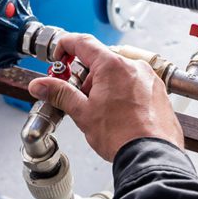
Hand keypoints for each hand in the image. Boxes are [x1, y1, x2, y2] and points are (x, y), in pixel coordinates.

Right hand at [28, 34, 183, 161]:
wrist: (151, 156)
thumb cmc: (121, 135)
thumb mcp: (82, 112)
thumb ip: (59, 93)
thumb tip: (39, 85)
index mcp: (112, 65)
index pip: (83, 42)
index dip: (66, 46)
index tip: (59, 57)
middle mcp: (133, 66)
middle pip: (101, 59)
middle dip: (85, 74)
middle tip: (78, 93)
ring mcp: (148, 77)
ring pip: (118, 70)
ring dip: (104, 83)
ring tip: (100, 108)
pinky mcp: (158, 90)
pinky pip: (134, 81)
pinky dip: (122, 89)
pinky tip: (118, 111)